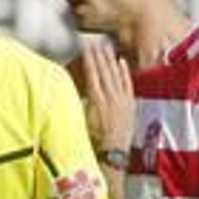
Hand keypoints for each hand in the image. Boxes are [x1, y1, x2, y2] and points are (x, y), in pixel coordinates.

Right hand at [80, 38, 133, 153]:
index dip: (90, 59)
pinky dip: (124, 72)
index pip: (93, 74)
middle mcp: (110, 98)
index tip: (86, 47)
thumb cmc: (93, 141)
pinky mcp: (130, 105)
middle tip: (96, 43)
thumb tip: (69, 88)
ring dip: (111, 60)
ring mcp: (122, 101)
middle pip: (104, 71)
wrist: (112, 155)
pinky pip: (128, 84)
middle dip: (99, 55)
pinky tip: (121, 62)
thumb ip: (78, 102)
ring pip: (116, 75)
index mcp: (96, 101)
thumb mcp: (80, 120)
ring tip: (107, 47)